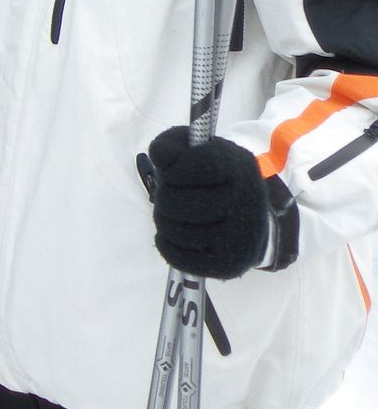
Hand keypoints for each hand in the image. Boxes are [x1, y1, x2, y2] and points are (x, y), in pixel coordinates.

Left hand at [142, 126, 291, 279]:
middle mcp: (246, 202)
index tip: (174, 170)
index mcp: (238, 166)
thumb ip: (172, 144)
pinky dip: (166, 244)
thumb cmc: (213, 177)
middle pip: (174, 201)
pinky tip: (171, 235)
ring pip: (174, 230)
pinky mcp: (229, 264)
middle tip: (172, 195)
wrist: (248, 215)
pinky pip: (180, 258)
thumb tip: (161, 155)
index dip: (174, 168)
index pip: (197, 165)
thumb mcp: (195, 149)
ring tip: (175, 215)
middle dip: (165, 196)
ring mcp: (240, 237)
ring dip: (164, 220)